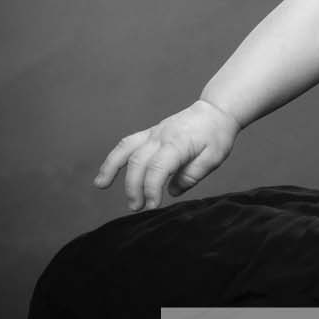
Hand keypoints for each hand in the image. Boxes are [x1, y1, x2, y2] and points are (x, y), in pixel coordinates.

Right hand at [93, 99, 238, 210]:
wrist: (216, 111)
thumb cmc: (217, 135)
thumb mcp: (214, 157)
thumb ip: (193, 175)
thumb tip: (173, 190)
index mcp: (178, 143)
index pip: (158, 168)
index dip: (151, 189)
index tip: (153, 206)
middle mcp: (161, 137)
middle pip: (138, 161)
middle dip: (133, 187)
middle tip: (136, 207)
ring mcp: (153, 133)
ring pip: (125, 149)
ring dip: (111, 167)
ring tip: (101, 185)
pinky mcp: (150, 133)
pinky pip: (127, 144)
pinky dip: (114, 157)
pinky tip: (106, 171)